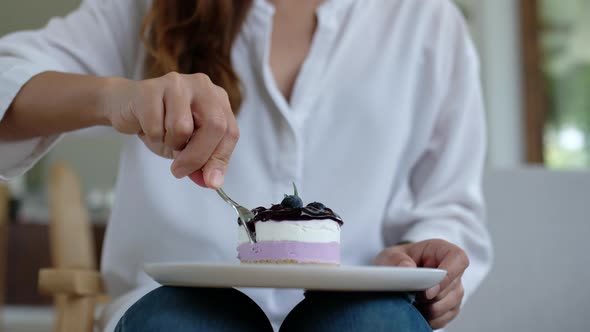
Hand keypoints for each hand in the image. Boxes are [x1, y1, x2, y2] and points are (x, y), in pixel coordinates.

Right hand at [103, 72, 238, 188]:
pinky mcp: (150, 89)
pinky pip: (155, 126)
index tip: (211, 181)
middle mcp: (202, 86)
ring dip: (171, 143)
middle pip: (214, 126)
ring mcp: (176, 84)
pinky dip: (152, 136)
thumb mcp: (188, 147)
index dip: (221, 159)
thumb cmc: (162, 125)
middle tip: (180, 171)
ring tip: (163, 136)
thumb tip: (212, 182)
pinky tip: (147, 127)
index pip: (230, 131)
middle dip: (198, 156)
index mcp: (217, 99)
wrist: (124, 106)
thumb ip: (204, 163)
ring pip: (182, 127)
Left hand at [374, 239, 468, 329]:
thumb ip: (397, 260)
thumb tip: (408, 268)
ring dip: (430, 309)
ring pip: (451, 304)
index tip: (428, 291)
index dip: (447, 275)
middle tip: (413, 297)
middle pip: (454, 286)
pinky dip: (430, 318)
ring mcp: (453, 289)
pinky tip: (417, 311)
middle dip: (433, 297)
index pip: (458, 258)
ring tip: (413, 302)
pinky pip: (445, 317)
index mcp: (441, 250)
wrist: (395, 276)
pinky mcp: (450, 306)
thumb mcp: (390, 256)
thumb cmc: (397, 262)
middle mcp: (452, 269)